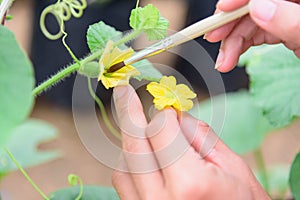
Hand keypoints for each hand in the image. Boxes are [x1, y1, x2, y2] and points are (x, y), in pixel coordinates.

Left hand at [112, 85, 269, 199]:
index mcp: (189, 183)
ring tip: (146, 132)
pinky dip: (130, 164)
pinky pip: (124, 185)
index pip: (161, 131)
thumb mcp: (234, 168)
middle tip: (123, 91)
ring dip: (131, 142)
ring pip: (123, 165)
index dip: (163, 113)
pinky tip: (144, 157)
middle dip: (128, 112)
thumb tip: (175, 114)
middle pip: (134, 144)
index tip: (166, 105)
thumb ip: (201, 136)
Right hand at [205, 0, 299, 71]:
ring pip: (249, 22)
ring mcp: (284, 17)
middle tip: (213, 38)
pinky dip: (239, 47)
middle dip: (229, 25)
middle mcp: (290, 4)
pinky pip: (254, 34)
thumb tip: (258, 7)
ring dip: (231, 43)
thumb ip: (289, 21)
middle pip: (251, 7)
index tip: (222, 9)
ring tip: (223, 62)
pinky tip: (231, 58)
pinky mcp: (280, 29)